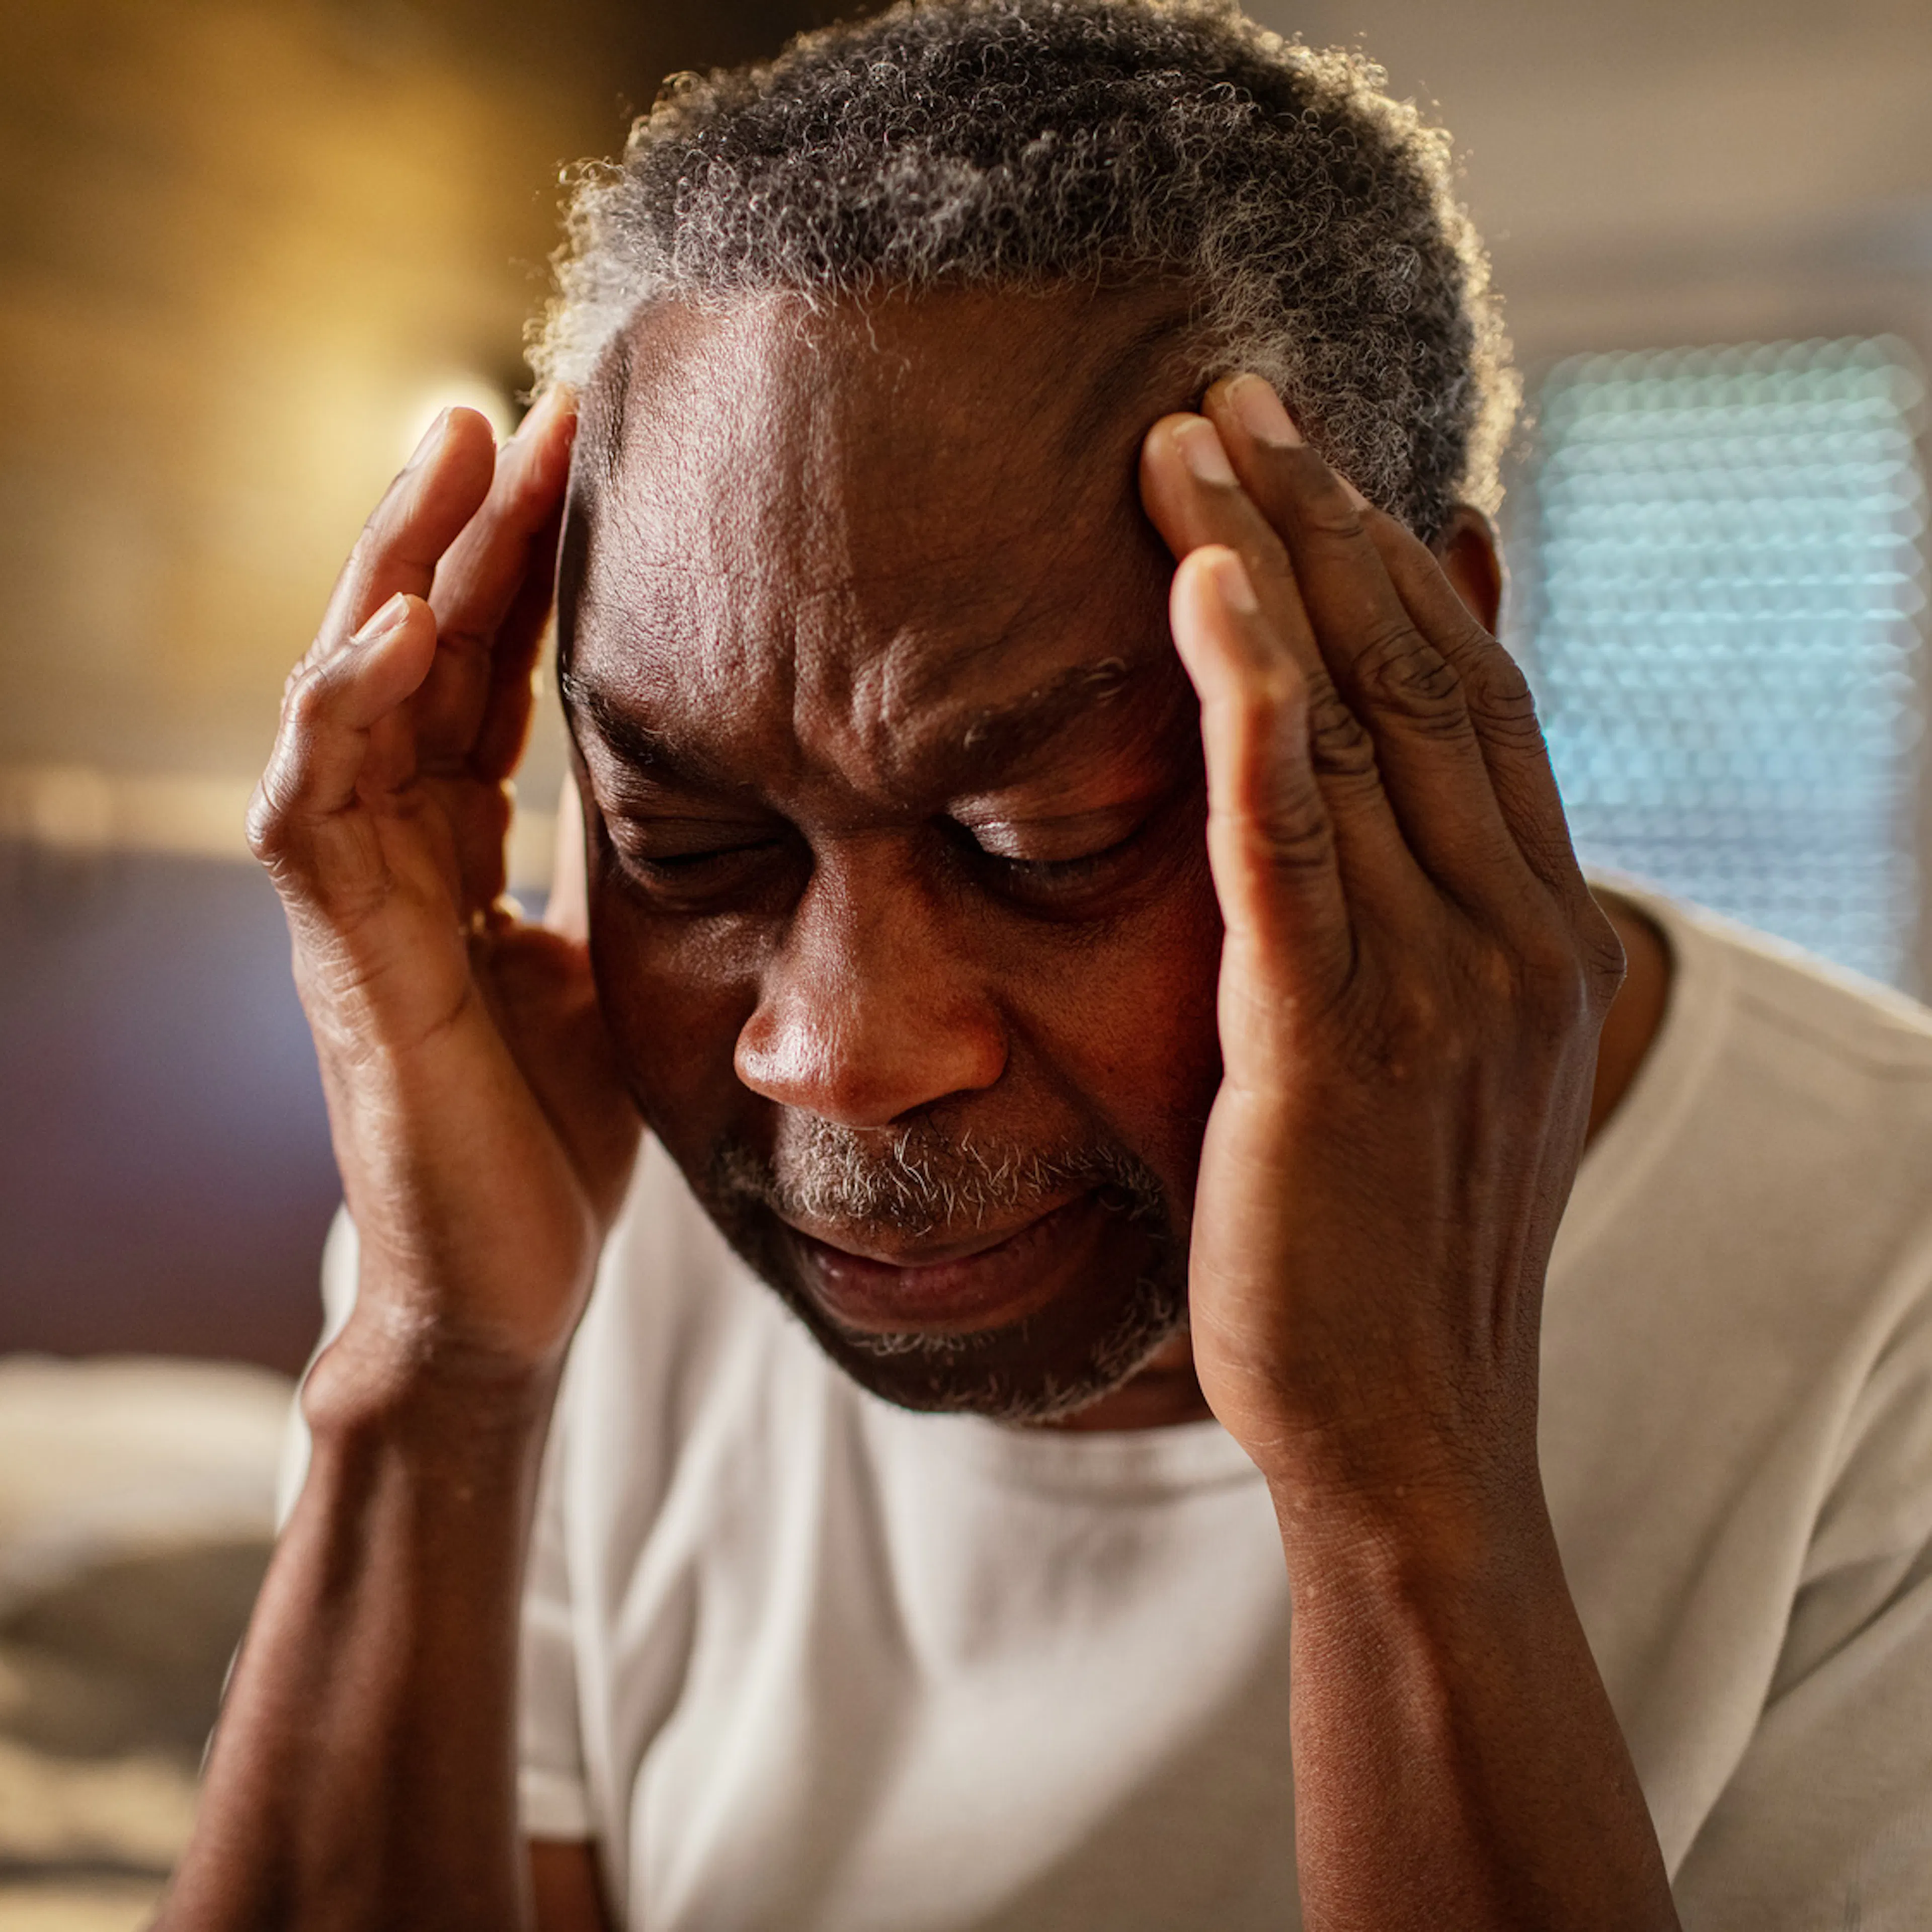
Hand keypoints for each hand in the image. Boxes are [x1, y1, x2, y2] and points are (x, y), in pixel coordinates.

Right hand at [250, 397, 639, 1383]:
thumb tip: (691, 778)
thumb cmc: (551, 1140)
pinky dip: (345, 712)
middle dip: (454, 532)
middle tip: (510, 405)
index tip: (581, 467)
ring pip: (345, 700)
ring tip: (449, 453)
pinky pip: (316, 811)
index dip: (517, 575)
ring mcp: (355, 909)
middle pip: (410, 662)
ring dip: (392, 572)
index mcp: (456, 856)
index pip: (476, 683)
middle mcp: (394, 861)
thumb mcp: (607, 967)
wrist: (504, 1291)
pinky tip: (398, 623)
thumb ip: (611, 869)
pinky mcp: (344, 967)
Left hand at [1138, 376, 1625, 1523]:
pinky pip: (1288, 828)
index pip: (1465, 696)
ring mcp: (1436, 980)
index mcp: (1535, 931)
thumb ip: (1400, 944)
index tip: (1302, 459)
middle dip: (1322, 514)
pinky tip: (1198, 581)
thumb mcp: (1421, 1073)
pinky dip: (1248, 692)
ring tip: (1187, 432)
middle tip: (1233, 390)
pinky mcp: (1328, 1036)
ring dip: (1270, 557)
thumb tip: (1328, 845)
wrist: (1403, 1430)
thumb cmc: (1383, 1254)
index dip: (1387, 560)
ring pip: (1355, 716)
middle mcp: (1510, 930)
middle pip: (1417, 667)